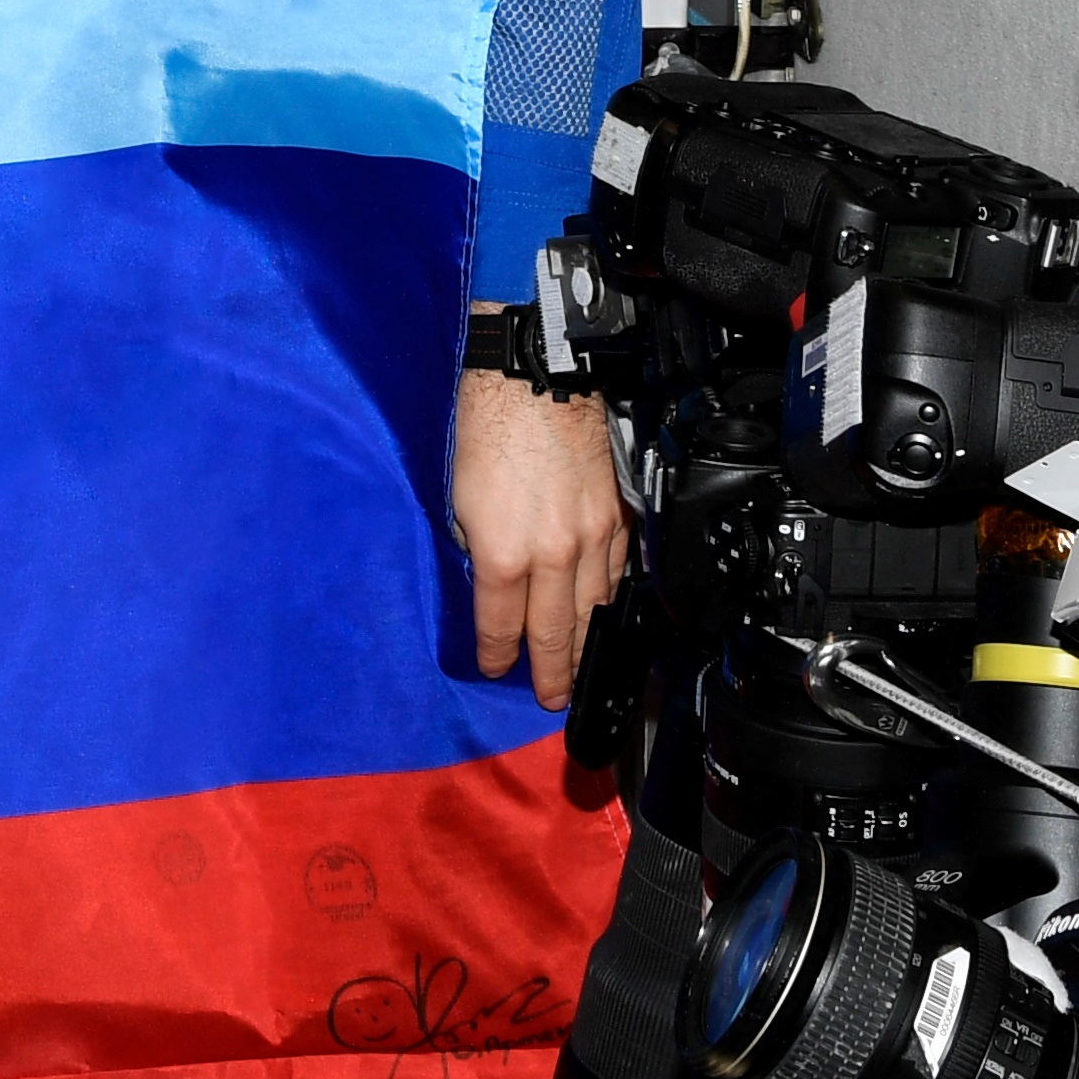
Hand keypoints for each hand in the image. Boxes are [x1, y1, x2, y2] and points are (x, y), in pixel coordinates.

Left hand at [452, 375, 627, 702]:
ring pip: (595, 610)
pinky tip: (606, 616)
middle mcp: (552, 555)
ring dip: (588, 646)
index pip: (502, 626)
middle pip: (557, 632)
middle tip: (551, 699)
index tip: (497, 669)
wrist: (534, 378)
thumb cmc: (486, 428)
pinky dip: (610, 600)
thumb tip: (493, 580)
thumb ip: (480, 549)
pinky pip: (618, 574)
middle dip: (553, 672)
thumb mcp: (460, 499)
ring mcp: (592, 538)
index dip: (498, 655)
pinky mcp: (616, 518)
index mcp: (504, 554)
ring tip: (582, 671)